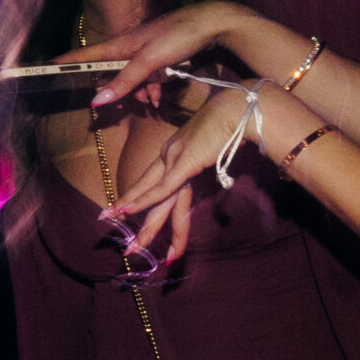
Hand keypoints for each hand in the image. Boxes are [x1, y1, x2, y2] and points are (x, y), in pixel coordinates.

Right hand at [80, 2, 244, 106]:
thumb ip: (124, 81)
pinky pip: (148, 79)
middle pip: (109, 73)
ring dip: (138, 93)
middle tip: (118, 105)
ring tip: (150, 101)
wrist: (214, 24)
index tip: (45, 67)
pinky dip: (152, 90)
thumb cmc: (178, 36)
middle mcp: (128, 49)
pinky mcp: (161, 59)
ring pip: (131, 79)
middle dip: (113, 90)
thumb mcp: (149, 61)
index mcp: (119, 45)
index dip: (65, 62)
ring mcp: (145, 54)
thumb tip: (96, 100)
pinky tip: (160, 97)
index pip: (85, 56)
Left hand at [102, 82, 316, 229]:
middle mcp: (169, 159)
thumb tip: (207, 167)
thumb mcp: (211, 147)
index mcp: (174, 155)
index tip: (120, 216)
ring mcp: (175, 160)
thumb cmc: (229, 122)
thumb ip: (204, 159)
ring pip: (158, 201)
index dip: (137, 202)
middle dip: (142, 227)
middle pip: (152, 199)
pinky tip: (130, 214)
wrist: (238, 108)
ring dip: (147, 227)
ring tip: (134, 250)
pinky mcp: (184, 162)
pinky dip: (147, 201)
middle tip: (127, 251)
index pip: (153, 186)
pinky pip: (164, 187)